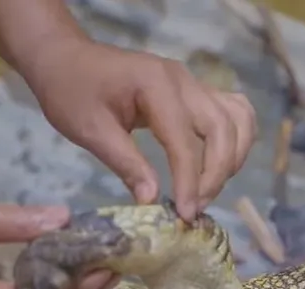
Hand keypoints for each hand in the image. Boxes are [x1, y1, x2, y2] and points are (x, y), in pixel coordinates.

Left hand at [23, 38, 256, 220]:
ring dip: (232, 158)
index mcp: (155, 84)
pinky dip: (238, 139)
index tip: (185, 214)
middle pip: (221, 128)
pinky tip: (223, 164)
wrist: (66, 58)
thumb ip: (125, 163)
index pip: (184, 139)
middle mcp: (183, 80)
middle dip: (215, 174)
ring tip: (208, 190)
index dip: (189, 180)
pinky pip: (235, 112)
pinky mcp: (197, 92)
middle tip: (195, 208)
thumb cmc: (71, 91)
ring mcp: (194, 84)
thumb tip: (152, 201)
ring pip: (237, 120)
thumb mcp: (89, 130)